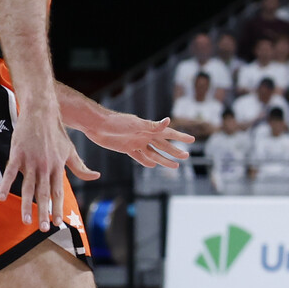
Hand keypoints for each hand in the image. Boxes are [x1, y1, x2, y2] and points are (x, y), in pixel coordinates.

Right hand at [0, 103, 97, 228]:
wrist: (42, 112)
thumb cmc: (56, 133)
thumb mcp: (71, 150)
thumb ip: (81, 167)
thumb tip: (96, 176)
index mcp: (58, 167)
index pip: (58, 192)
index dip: (57, 208)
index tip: (57, 224)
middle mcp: (45, 166)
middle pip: (44, 194)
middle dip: (44, 212)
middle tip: (42, 229)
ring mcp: (31, 160)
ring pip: (29, 187)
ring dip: (27, 205)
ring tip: (26, 221)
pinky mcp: (17, 153)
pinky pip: (10, 172)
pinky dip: (6, 185)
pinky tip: (2, 197)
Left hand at [79, 107, 193, 167]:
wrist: (96, 125)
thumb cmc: (116, 121)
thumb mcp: (135, 124)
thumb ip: (152, 125)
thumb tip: (168, 121)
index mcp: (149, 128)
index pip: (168, 133)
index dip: (180, 137)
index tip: (192, 140)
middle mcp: (144, 135)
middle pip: (163, 145)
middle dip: (175, 150)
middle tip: (186, 156)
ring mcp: (136, 142)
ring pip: (154, 153)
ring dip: (164, 159)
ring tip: (175, 166)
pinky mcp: (127, 148)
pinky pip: (139, 156)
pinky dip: (146, 161)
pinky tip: (152, 165)